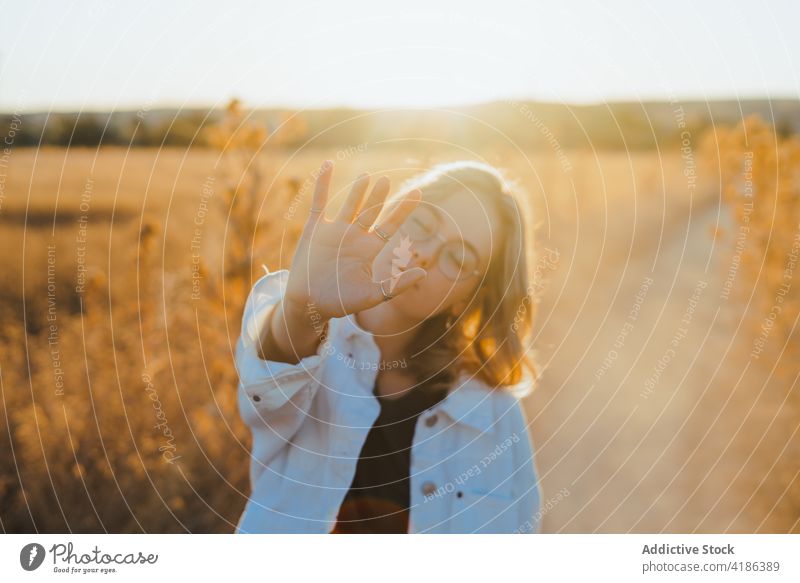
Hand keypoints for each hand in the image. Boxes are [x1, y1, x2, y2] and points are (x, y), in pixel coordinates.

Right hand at [283, 160, 426, 321]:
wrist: (308, 304)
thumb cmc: (341, 302)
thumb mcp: (372, 295)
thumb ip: (396, 284)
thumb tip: (423, 273)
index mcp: (369, 250)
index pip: (390, 224)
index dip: (404, 209)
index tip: (418, 192)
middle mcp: (354, 237)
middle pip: (370, 211)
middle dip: (378, 196)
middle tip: (386, 180)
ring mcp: (334, 231)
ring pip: (349, 204)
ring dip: (357, 191)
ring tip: (367, 177)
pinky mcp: (315, 229)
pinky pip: (319, 202)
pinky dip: (322, 184)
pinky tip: (328, 166)